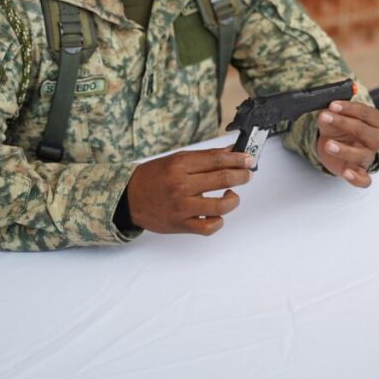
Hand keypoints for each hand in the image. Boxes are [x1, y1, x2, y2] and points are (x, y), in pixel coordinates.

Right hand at [126, 147, 252, 234]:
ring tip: (232, 195)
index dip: (238, 159)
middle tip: (247, 175)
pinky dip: (219, 221)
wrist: (129, 197)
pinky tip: (218, 214)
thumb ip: (206, 157)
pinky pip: (208, 227)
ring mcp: (182, 207)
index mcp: (181, 165)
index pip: (217, 160)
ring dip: (233, 200)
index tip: (249, 160)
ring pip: (220, 206)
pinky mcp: (181, 224)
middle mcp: (182, 185)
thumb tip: (232, 151)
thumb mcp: (178, 159)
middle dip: (242, 176)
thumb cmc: (155, 177)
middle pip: (222, 179)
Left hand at [316, 102, 378, 187]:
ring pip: (363, 155)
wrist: (332, 146)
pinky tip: (347, 173)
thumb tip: (325, 113)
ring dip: (344, 150)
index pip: (367, 113)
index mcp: (376, 122)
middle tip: (326, 118)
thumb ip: (330, 114)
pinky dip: (357, 178)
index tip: (333, 105)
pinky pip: (364, 180)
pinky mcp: (360, 172)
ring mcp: (369, 157)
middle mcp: (376, 139)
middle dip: (344, 123)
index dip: (349, 108)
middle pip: (365, 132)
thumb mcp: (333, 118)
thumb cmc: (339, 129)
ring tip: (328, 145)